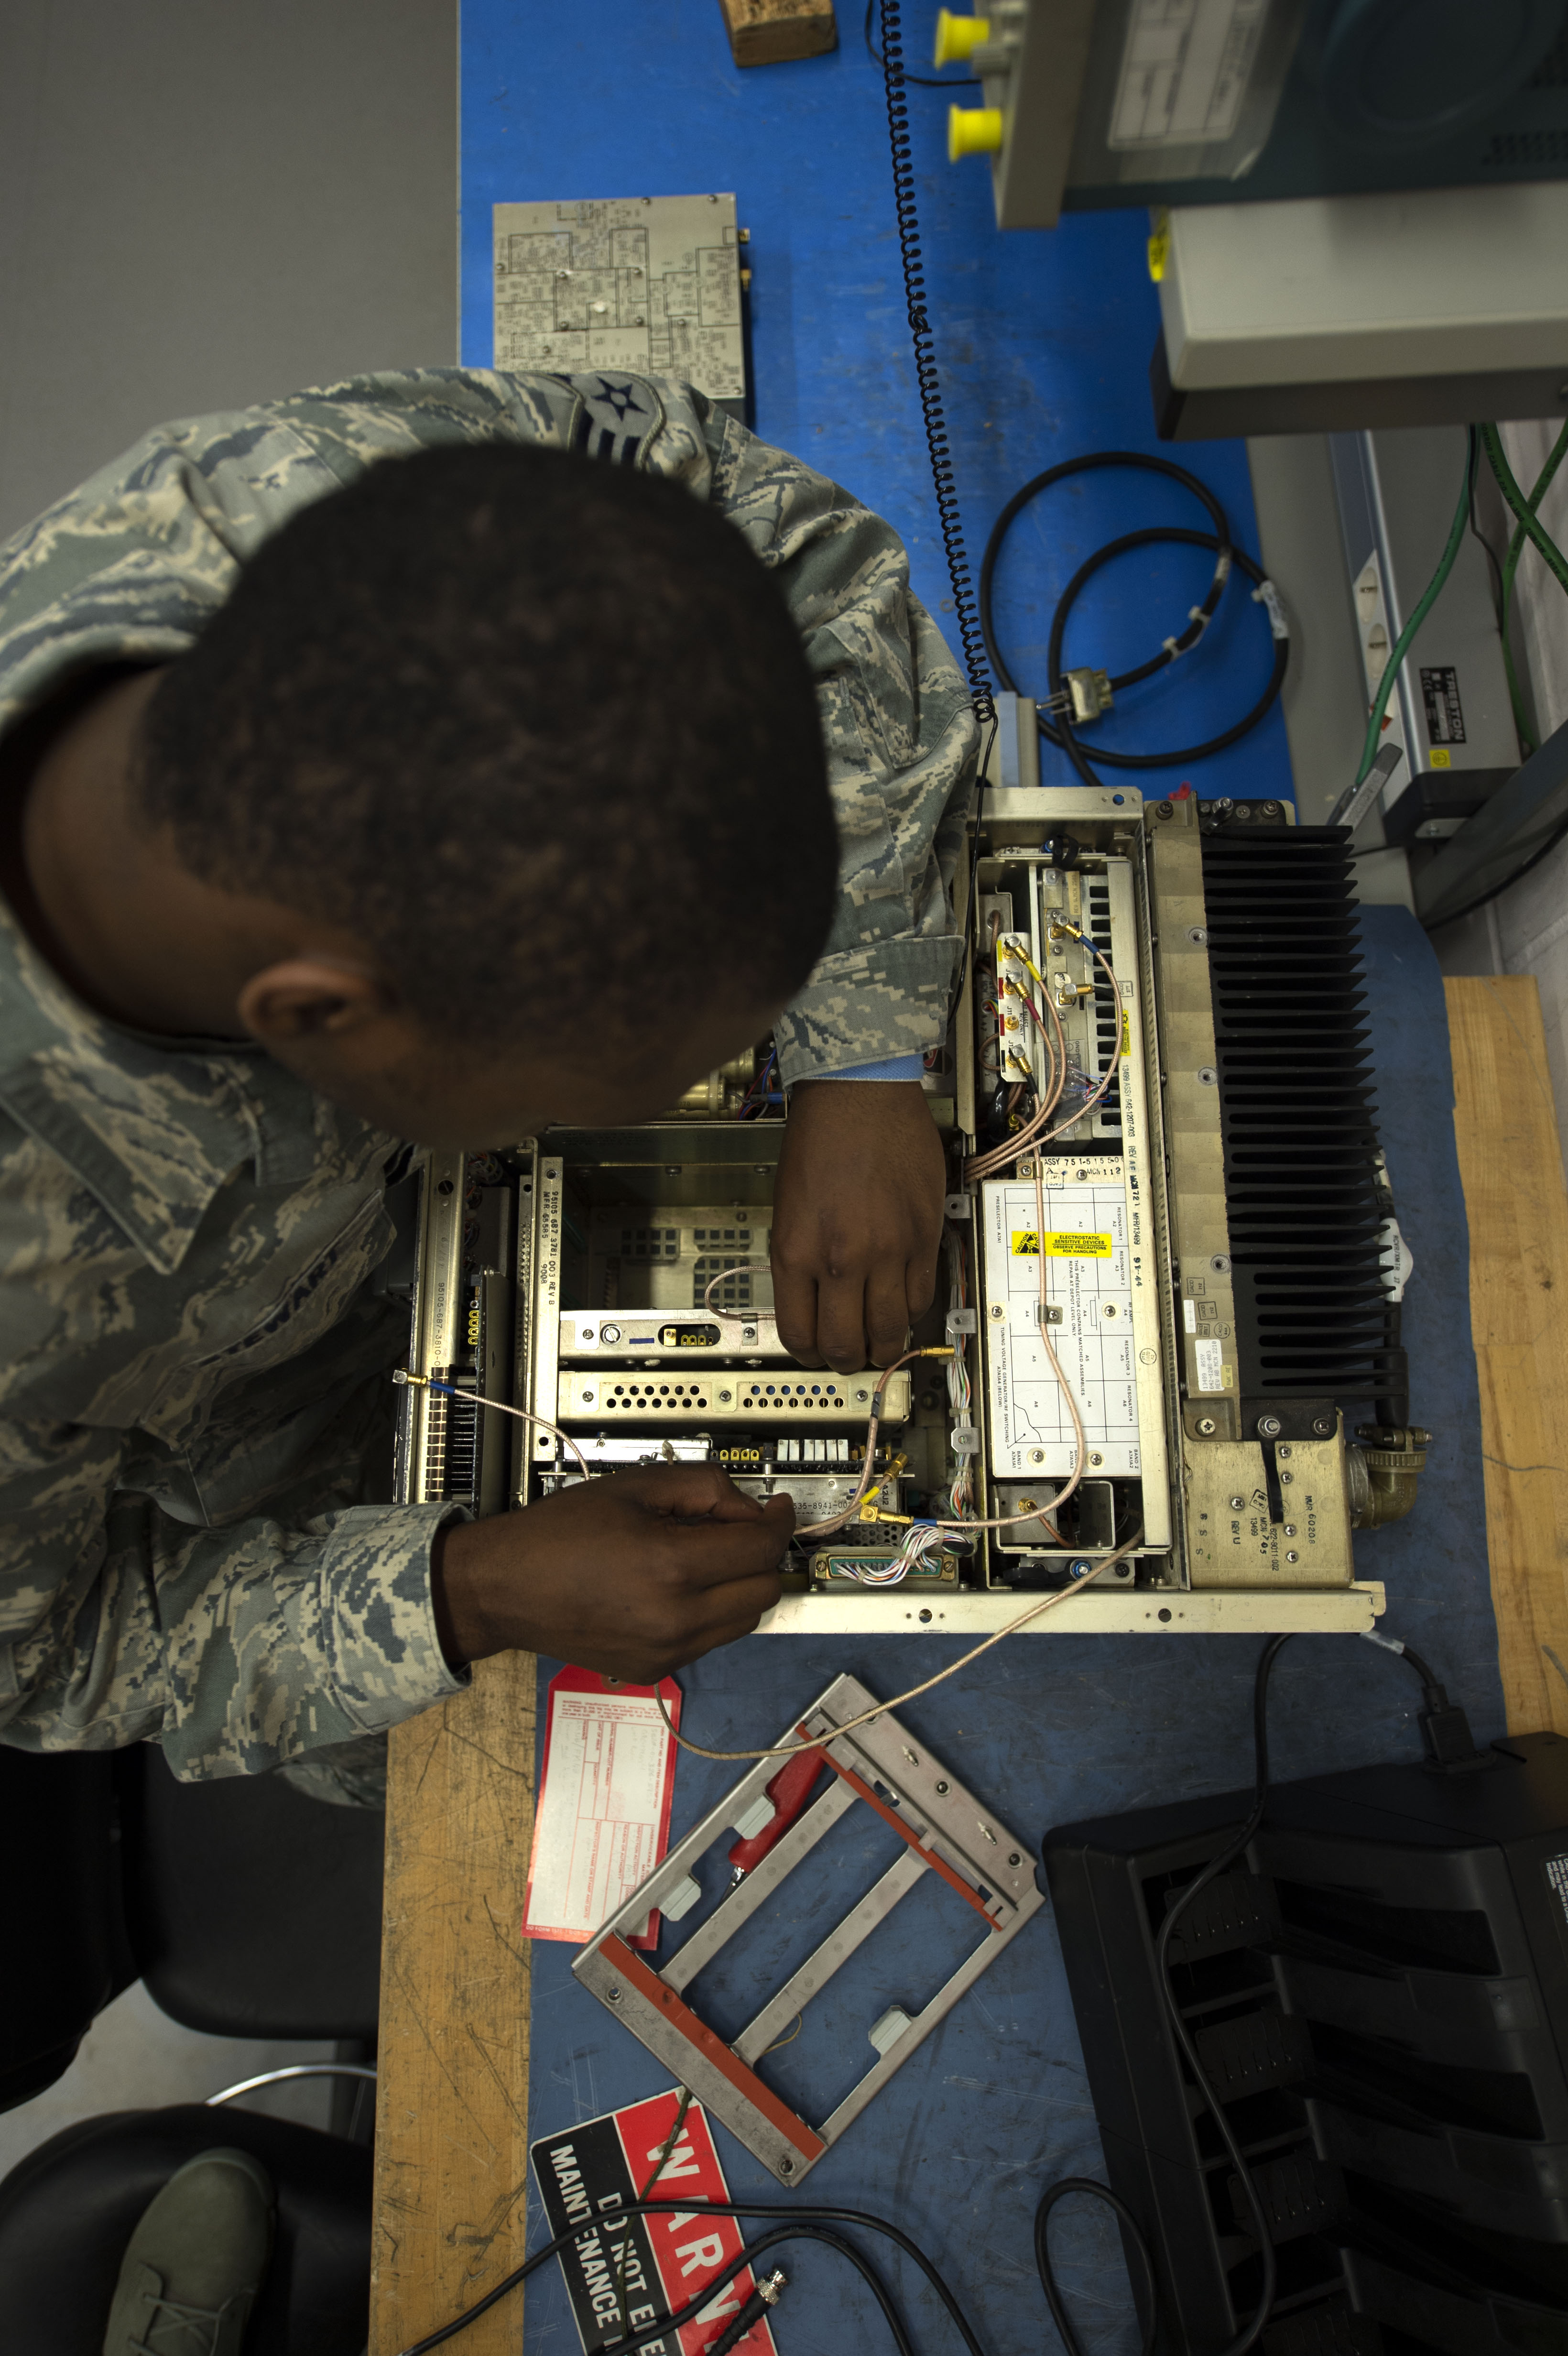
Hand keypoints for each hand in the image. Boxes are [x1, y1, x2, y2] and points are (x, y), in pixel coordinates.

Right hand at [431, 1464, 791, 1680]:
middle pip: (764, 1590)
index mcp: (671, 1568)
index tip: (776, 1508)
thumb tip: (748, 1507)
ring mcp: (666, 1651)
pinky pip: (710, 1641)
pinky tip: (679, 1587)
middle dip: (762, 1555)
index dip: (777, 1522)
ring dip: (741, 1586)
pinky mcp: (654, 1670)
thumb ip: (704, 1487)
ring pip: (745, 1620)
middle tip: (741, 1530)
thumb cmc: (558, 1535)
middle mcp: (675, 1619)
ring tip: (705, 1557)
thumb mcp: (635, 1486)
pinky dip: (711, 1613)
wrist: (504, 1588)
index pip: (760, 1548)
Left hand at [770, 1080, 946, 1371]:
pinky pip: (922, 1296)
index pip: (800, 1334)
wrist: (860, 1094)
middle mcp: (843, 1259)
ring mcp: (889, 1251)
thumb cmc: (819, 1139)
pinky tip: (902, 1305)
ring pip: (891, 1329)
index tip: (813, 1353)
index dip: (807, 1355)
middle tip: (849, 1355)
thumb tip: (813, 1300)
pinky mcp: (924, 1237)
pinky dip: (911, 1310)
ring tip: (879, 1338)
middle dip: (846, 1359)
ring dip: (884, 1343)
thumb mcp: (787, 1208)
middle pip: (847, 1344)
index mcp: (797, 1253)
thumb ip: (800, 1259)